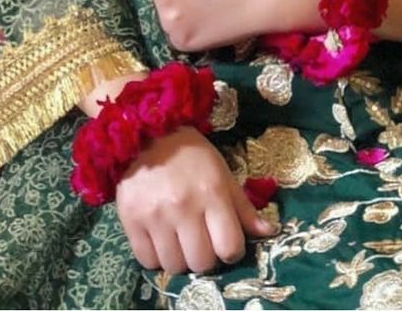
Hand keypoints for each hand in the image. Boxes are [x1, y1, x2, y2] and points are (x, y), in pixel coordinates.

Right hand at [116, 126, 274, 273]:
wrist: (146, 134)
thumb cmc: (190, 154)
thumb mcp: (222, 173)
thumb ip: (243, 207)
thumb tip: (270, 232)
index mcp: (212, 193)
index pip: (230, 247)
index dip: (230, 250)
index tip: (224, 241)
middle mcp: (184, 207)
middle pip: (202, 263)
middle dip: (205, 257)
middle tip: (201, 240)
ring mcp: (155, 216)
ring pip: (174, 267)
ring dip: (180, 259)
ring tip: (179, 239)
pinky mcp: (131, 221)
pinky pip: (147, 262)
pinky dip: (156, 257)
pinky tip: (160, 239)